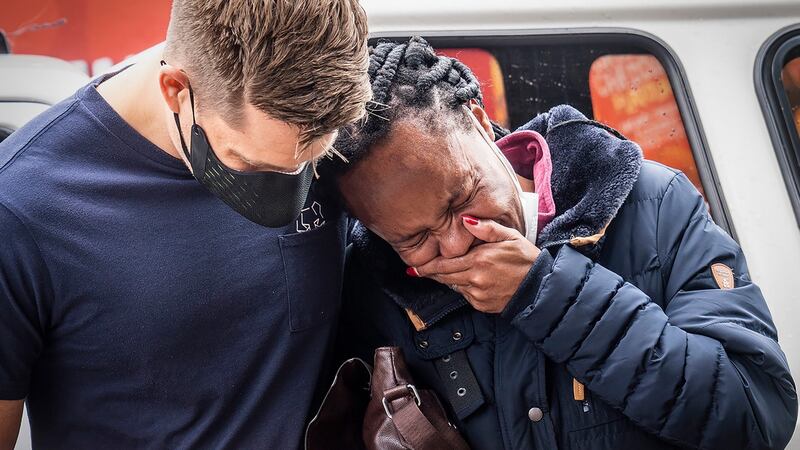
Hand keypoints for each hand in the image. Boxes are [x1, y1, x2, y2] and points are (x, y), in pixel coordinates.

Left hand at [412, 216, 540, 312]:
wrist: (540, 286)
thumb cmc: (525, 258)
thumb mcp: (509, 236)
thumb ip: (486, 228)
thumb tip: (465, 219)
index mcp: (479, 259)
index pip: (444, 264)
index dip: (427, 266)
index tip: (414, 267)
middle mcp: (475, 278)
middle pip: (444, 277)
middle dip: (431, 273)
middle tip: (418, 271)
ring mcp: (478, 294)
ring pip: (454, 286)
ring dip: (449, 279)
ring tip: (451, 271)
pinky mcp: (482, 305)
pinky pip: (465, 296)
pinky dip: (464, 288)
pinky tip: (473, 280)